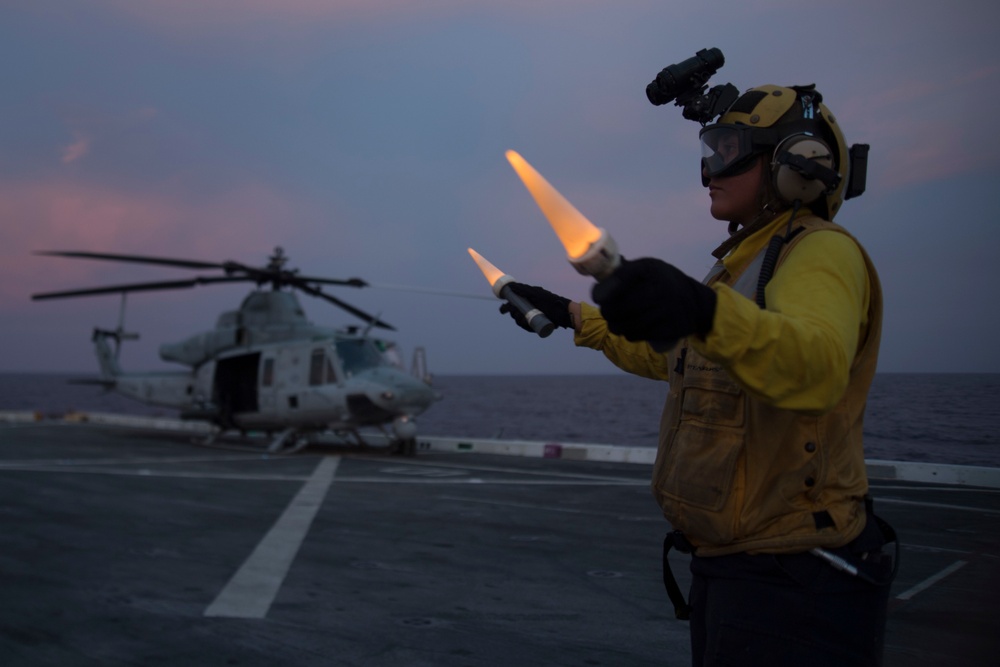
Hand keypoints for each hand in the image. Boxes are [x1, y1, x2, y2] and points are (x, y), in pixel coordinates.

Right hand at [499, 283, 571, 331]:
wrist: (563, 312)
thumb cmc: (550, 301)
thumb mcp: (536, 294)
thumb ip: (524, 290)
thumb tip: (511, 286)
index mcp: (525, 301)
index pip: (512, 304)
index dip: (505, 308)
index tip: (503, 310)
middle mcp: (527, 309)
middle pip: (514, 313)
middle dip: (513, 313)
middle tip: (516, 312)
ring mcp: (531, 318)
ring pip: (519, 321)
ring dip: (519, 320)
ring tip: (524, 318)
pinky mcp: (535, 325)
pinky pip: (526, 327)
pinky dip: (526, 326)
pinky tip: (528, 324)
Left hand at [591, 258, 715, 342]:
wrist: (697, 303)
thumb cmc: (666, 283)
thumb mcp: (651, 269)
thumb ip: (627, 270)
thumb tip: (600, 275)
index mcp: (651, 270)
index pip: (619, 280)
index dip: (603, 292)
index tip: (597, 297)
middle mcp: (659, 289)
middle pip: (620, 308)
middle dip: (607, 312)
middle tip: (606, 312)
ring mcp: (665, 311)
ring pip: (628, 325)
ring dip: (616, 326)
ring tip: (615, 324)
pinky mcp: (669, 328)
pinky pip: (639, 335)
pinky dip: (630, 335)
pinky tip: (628, 331)